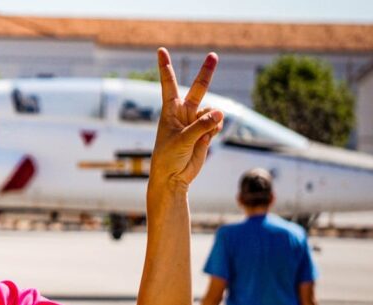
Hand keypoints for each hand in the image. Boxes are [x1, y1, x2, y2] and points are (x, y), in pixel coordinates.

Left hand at [150, 49, 224, 190]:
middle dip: (206, 73)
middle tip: (213, 55)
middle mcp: (183, 113)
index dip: (165, 67)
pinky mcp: (205, 132)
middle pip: (198, 88)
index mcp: (170, 111)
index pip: (168, 84)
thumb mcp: (182, 140)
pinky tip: (208, 138)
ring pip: (212, 111)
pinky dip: (215, 129)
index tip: (161, 50)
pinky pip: (217, 124)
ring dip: (212, 120)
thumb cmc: (168, 157)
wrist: (173, 177)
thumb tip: (221, 113)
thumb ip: (201, 126)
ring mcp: (195, 122)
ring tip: (202, 135)